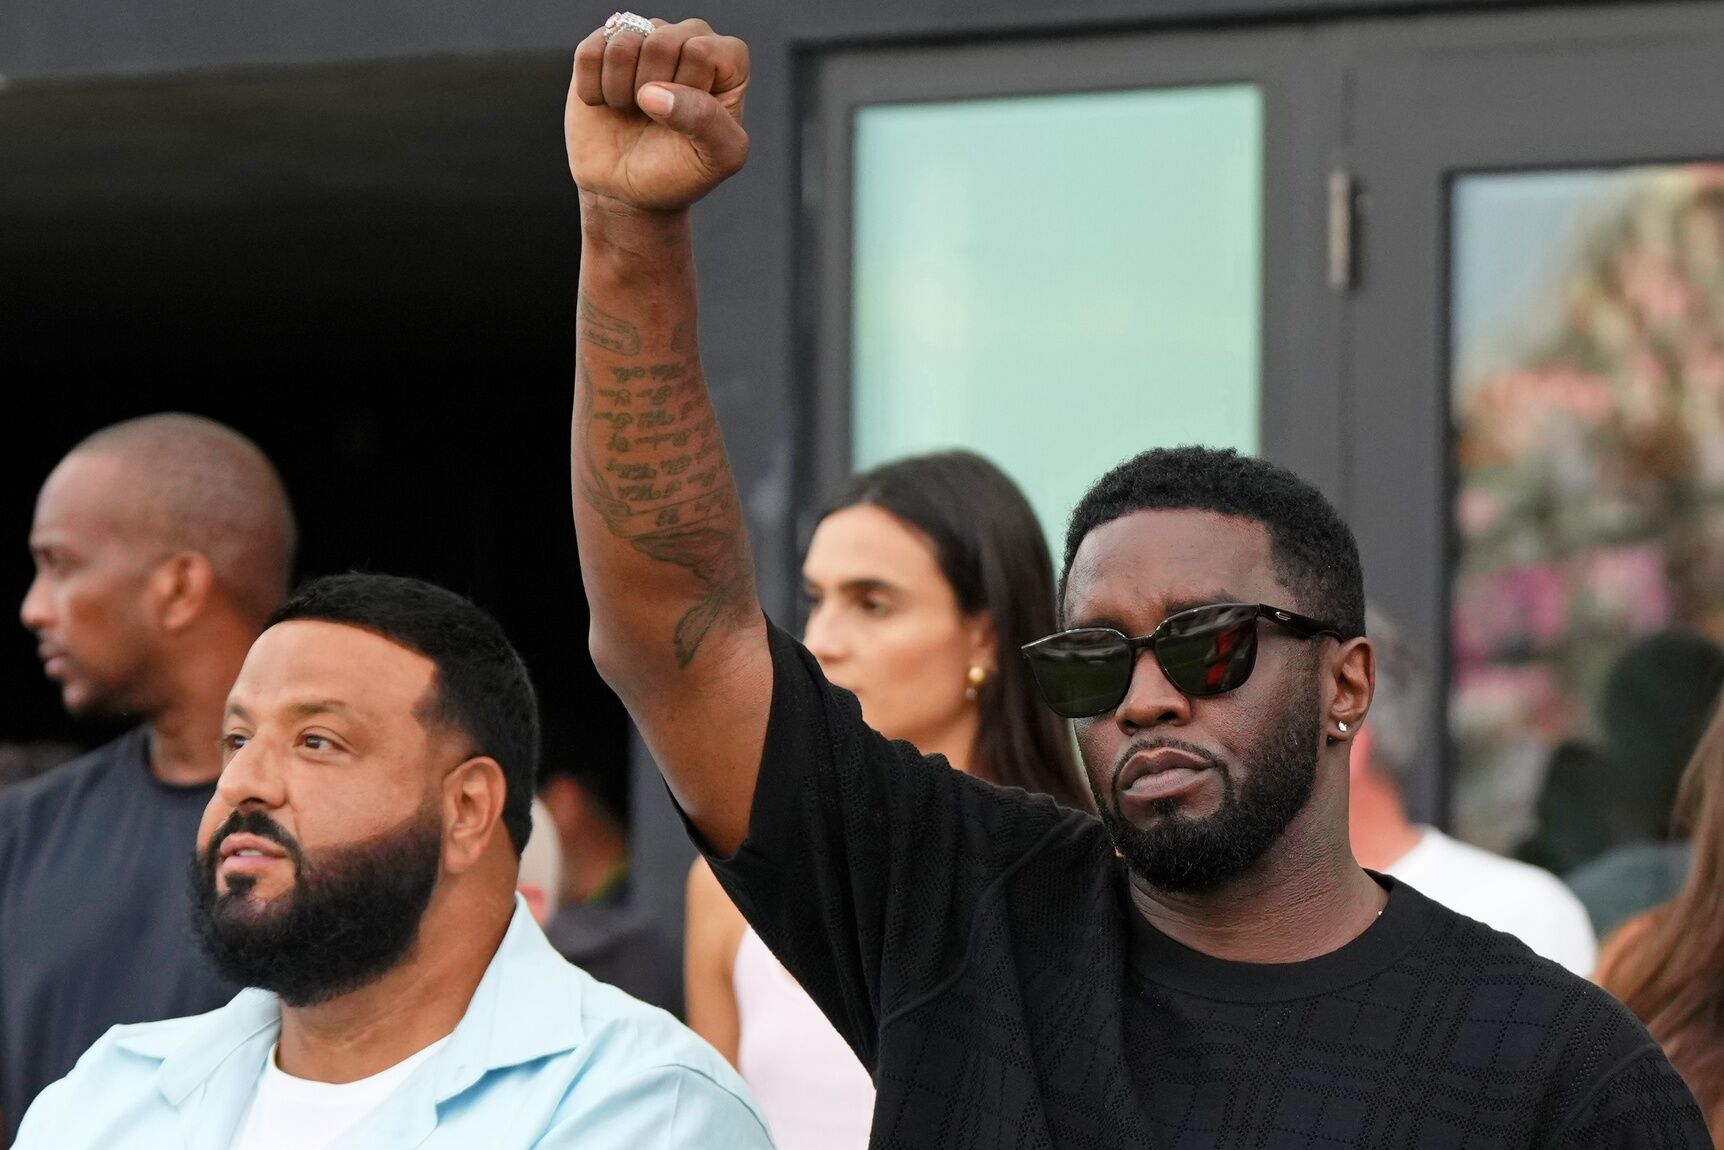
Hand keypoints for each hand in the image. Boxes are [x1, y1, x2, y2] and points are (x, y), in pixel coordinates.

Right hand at [566, 16, 749, 211]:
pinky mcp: (602, 46)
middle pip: (661, 42)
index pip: (702, 52)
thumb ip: (707, 122)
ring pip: (623, 44)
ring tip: (631, 110)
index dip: (687, 91)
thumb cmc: (679, 172)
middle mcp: (687, 39)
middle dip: (651, 92)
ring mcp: (643, 38)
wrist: (628, 190)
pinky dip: (592, 89)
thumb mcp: (717, 159)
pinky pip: (589, 52)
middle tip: (655, 117)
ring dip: (620, 92)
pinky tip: (607, 103)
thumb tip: (654, 92)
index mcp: (727, 62)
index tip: (686, 120)